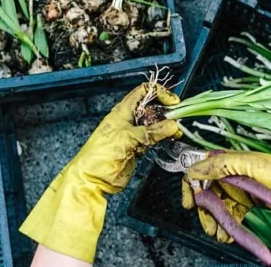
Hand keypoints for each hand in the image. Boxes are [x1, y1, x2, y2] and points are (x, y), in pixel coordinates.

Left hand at [20, 84, 180, 262]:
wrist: (92, 178)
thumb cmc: (102, 154)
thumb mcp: (128, 138)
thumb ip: (152, 132)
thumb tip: (173, 125)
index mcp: (123, 111)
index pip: (143, 92)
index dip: (159, 93)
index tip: (173, 102)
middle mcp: (128, 119)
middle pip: (151, 108)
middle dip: (166, 111)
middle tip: (178, 118)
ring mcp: (133, 134)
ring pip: (154, 124)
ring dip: (166, 126)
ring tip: (177, 132)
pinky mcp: (137, 147)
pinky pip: (153, 138)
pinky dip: (163, 137)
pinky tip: (171, 139)